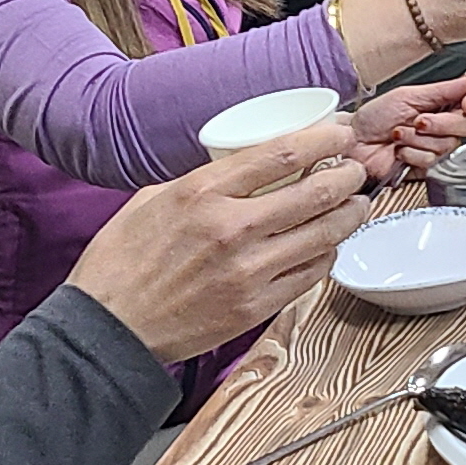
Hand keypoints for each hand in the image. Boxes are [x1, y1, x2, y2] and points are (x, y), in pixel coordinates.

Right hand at [68, 127, 371, 366]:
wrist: (108, 330)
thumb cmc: (122, 264)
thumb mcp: (152, 200)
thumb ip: (201, 181)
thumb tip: (239, 167)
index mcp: (203, 192)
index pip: (281, 153)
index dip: (323, 139)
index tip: (340, 134)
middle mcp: (232, 228)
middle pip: (316, 192)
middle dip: (349, 176)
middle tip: (357, 171)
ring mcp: (248, 271)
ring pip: (324, 235)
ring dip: (349, 216)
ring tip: (354, 206)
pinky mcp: (255, 307)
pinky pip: (311, 274)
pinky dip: (326, 255)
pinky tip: (325, 246)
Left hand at [350, 74, 465, 181]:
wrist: (354, 142)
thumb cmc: (374, 117)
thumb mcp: (408, 96)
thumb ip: (443, 90)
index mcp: (443, 102)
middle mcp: (444, 124)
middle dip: (440, 123)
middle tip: (418, 120)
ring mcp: (435, 145)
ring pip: (448, 144)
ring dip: (419, 138)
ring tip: (399, 133)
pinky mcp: (426, 165)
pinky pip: (432, 160)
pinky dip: (412, 153)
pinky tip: (399, 149)